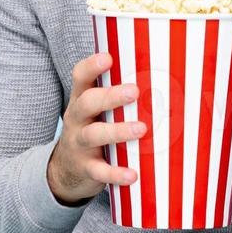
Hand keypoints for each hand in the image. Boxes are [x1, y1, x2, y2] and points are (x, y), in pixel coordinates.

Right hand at [46, 51, 144, 204]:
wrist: (65, 171)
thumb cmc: (92, 130)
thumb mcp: (96, 111)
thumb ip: (117, 97)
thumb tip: (166, 77)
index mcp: (81, 100)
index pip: (80, 77)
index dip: (91, 66)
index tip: (108, 58)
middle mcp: (77, 119)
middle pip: (87, 103)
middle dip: (110, 96)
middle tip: (133, 91)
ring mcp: (79, 144)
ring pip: (94, 135)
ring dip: (117, 131)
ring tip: (141, 130)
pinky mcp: (85, 168)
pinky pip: (99, 171)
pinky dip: (115, 173)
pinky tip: (132, 174)